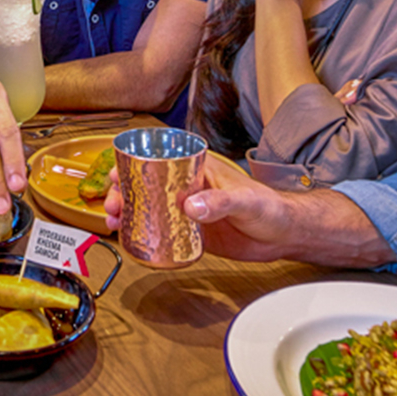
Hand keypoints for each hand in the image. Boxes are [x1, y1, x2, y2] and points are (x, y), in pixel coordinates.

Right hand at [103, 153, 301, 262]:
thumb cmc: (271, 207)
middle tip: (112, 204)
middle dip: (124, 191)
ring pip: (150, 206)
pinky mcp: (192, 232)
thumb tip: (190, 206)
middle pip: (147, 184)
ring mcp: (189, 209)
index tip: (116, 173)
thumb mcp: (245, 200)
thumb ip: (220, 202)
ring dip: (130, 211)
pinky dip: (145, 231)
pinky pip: (162, 229)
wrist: (284, 235)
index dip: (133, 163)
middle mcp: (189, 186)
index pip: (160, 159)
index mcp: (199, 169)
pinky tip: (132, 236)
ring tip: (115, 221)